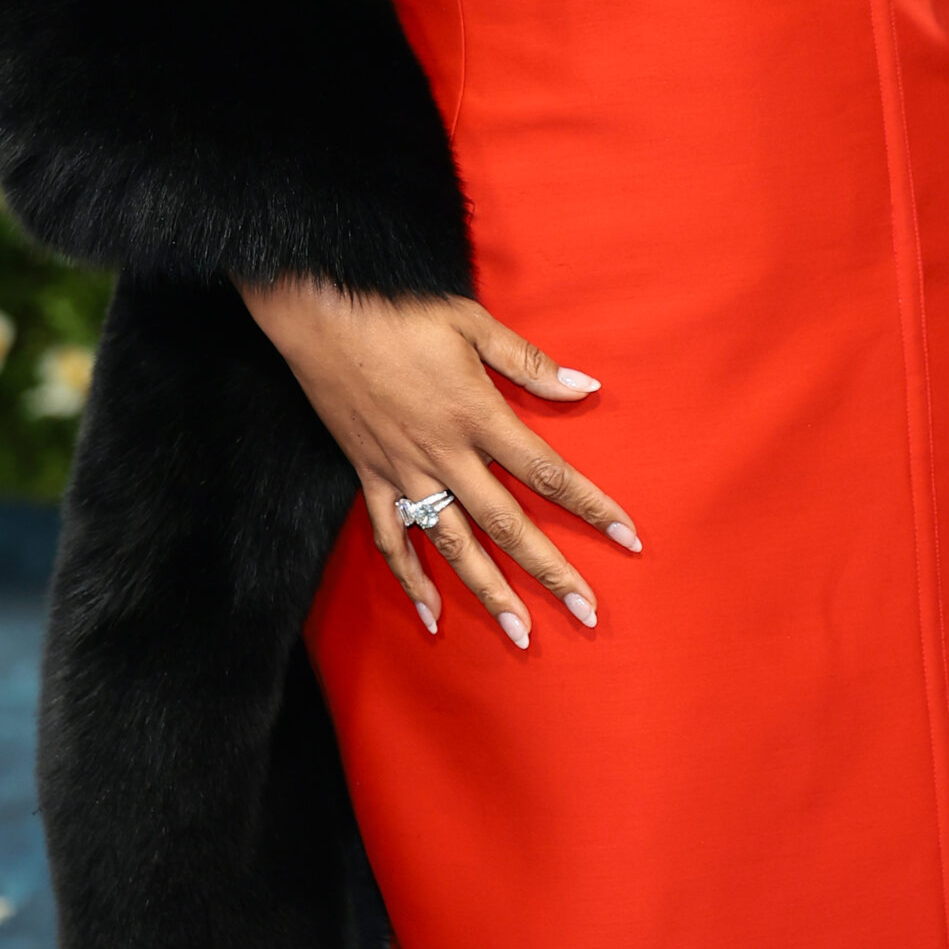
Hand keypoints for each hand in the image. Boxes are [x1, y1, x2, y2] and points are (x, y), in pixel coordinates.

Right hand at [241, 281, 639, 646]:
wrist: (321, 318)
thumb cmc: (400, 314)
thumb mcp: (470, 323)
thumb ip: (527, 362)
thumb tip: (583, 388)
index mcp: (477, 415)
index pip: (546, 472)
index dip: (591, 505)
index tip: (628, 536)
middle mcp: (445, 454)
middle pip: (507, 524)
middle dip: (550, 571)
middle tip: (586, 613)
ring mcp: (405, 472)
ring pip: (453, 544)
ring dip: (489, 592)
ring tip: (520, 633)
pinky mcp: (371, 477)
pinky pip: (391, 538)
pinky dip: (411, 578)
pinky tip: (432, 612)